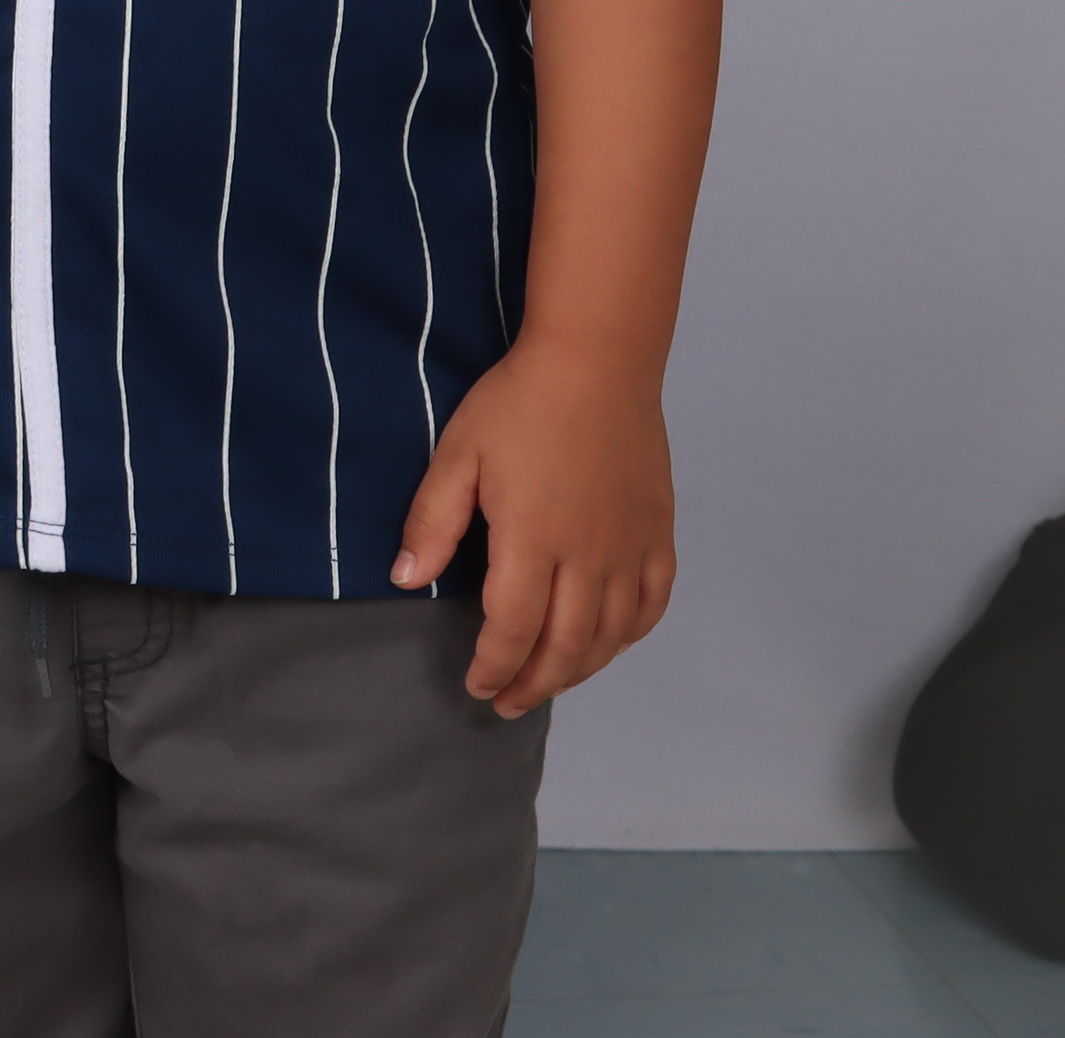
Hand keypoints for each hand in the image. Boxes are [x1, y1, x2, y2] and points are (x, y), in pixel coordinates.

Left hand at [392, 335, 675, 717]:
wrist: (596, 363)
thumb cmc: (516, 404)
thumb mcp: (456, 454)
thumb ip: (432, 522)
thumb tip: (405, 580)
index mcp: (532, 540)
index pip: (512, 628)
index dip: (494, 665)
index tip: (476, 685)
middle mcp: (588, 556)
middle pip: (565, 645)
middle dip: (532, 683)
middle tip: (505, 702)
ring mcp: (630, 548)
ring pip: (610, 635)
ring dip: (578, 669)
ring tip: (547, 682)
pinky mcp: (659, 534)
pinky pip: (651, 605)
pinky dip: (628, 636)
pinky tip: (606, 644)